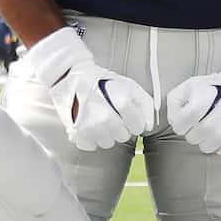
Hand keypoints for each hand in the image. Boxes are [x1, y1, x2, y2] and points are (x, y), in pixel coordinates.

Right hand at [13, 25, 148, 151]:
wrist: (72, 75)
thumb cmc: (103, 81)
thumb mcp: (129, 85)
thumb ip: (145, 104)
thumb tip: (149, 126)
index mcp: (121, 102)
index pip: (137, 126)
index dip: (136, 123)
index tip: (131, 118)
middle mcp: (105, 116)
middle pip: (123, 136)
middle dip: (121, 127)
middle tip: (113, 115)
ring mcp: (89, 126)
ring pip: (108, 143)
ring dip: (107, 134)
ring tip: (101, 119)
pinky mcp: (75, 132)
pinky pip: (91, 145)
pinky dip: (91, 138)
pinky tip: (90, 125)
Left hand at [163, 38, 220, 157]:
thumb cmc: (217, 86)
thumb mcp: (190, 84)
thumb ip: (175, 101)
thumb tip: (173, 119)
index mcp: (198, 108)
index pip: (178, 127)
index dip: (181, 121)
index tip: (187, 115)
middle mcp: (211, 124)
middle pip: (191, 138)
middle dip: (194, 129)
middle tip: (203, 116)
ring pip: (205, 147)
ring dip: (207, 138)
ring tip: (213, 123)